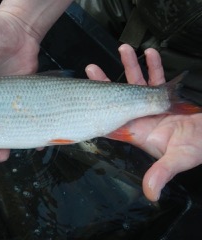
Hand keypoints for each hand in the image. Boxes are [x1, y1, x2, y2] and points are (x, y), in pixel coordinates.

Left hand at [86, 44, 201, 201]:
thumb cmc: (197, 148)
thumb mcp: (179, 159)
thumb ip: (162, 172)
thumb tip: (151, 194)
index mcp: (137, 132)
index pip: (111, 120)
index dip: (97, 109)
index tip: (84, 96)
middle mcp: (140, 117)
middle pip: (117, 98)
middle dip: (105, 82)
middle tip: (91, 68)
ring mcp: (152, 106)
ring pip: (137, 83)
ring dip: (130, 66)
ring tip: (123, 49)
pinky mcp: (166, 97)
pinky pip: (158, 78)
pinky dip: (155, 66)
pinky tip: (151, 54)